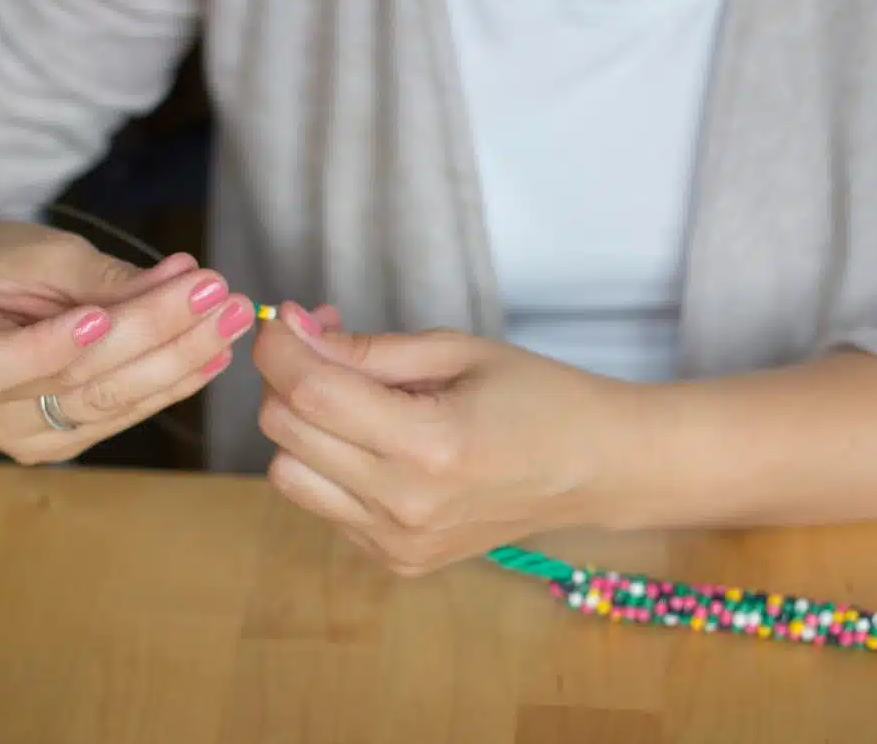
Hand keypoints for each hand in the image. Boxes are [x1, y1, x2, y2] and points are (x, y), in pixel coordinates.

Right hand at [0, 222, 255, 463]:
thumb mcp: (35, 252)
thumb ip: (101, 277)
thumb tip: (179, 282)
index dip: (49, 345)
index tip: (104, 315)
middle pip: (75, 379)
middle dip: (156, 333)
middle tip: (216, 295)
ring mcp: (15, 435)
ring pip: (109, 402)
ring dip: (181, 359)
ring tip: (228, 319)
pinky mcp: (58, 443)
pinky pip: (123, 415)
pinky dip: (173, 382)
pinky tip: (213, 353)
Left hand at [253, 303, 634, 575]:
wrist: (596, 470)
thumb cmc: (538, 397)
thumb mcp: (457, 351)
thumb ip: (365, 348)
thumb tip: (290, 329)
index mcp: (429, 445)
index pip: (309, 392)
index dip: (279, 346)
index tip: (284, 317)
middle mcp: (405, 505)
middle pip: (285, 433)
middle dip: (286, 377)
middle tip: (323, 345)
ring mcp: (398, 542)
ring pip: (288, 474)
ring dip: (301, 427)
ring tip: (346, 397)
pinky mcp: (398, 559)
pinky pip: (324, 504)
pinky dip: (330, 465)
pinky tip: (374, 442)